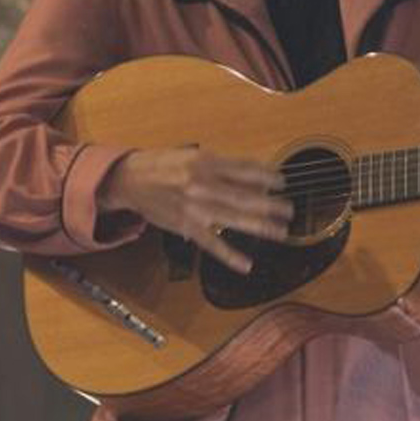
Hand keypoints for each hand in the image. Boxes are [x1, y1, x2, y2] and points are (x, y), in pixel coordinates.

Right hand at [98, 148, 292, 273]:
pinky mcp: (186, 226)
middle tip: (290, 210)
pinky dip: (229, 255)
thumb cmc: (164, 165)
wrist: (129, 180)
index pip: (244, 170)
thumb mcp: (193, 156)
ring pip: (234, 219)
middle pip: (244, 197)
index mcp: (205, 163)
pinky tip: (246, 264)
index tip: (282, 181)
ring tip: (281, 232)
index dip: (266, 176)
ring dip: (260, 227)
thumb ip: (221, 166)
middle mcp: (202, 185)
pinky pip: (211, 244)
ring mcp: (195, 208)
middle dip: (270, 204)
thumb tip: (253, 177)